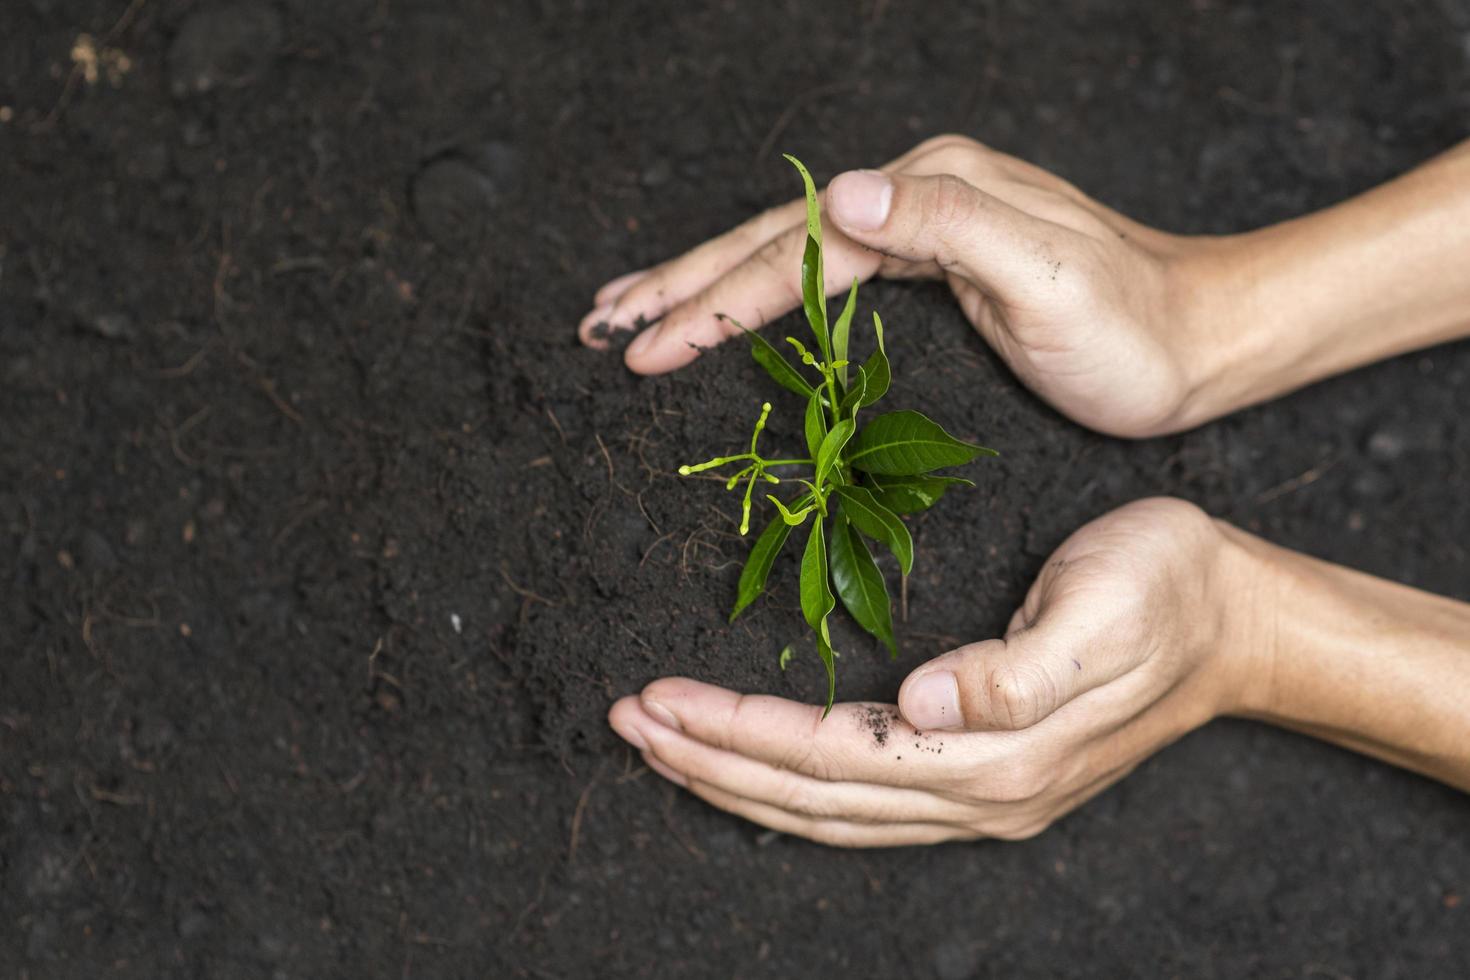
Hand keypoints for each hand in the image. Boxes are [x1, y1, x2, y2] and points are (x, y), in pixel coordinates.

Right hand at [580, 135, 1226, 437]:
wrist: (1198, 340)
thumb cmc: (1130, 330)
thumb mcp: (1046, 279)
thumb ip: (946, 226)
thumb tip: (842, 192)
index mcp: (932, 192)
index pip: (799, 248)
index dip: (717, 296)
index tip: (649, 341)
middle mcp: (918, 193)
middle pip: (772, 236)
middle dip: (682, 280)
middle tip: (601, 319)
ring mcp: (922, 222)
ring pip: (787, 252)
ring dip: (703, 281)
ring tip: (634, 307)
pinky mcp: (932, 260)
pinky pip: (823, 274)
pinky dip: (762, 292)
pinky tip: (731, 303)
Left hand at [608, 498, 1262, 845]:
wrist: (1239, 621)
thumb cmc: (1168, 589)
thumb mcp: (1105, 607)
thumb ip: (1017, 670)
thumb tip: (924, 705)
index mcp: (997, 756)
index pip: (833, 754)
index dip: (738, 732)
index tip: (658, 699)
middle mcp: (980, 798)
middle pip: (814, 799)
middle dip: (712, 764)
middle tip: (627, 724)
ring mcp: (984, 803)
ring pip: (830, 812)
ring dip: (738, 782)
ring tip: (663, 746)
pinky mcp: (987, 784)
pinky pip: (862, 803)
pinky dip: (791, 789)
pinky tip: (753, 768)